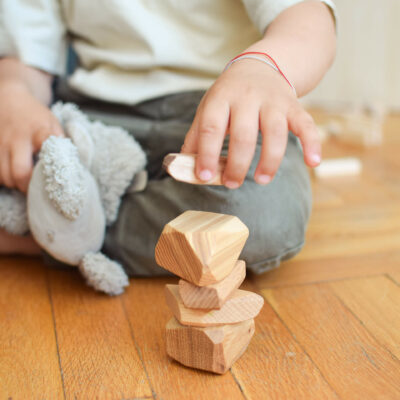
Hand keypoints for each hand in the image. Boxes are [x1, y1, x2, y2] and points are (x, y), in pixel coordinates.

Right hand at [0, 81, 62, 191]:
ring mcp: (1, 144)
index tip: (54, 180)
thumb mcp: (54, 124)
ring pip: (4, 176)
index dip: (49, 168)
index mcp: (39, 132)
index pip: (45, 151)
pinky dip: (4, 179)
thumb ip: (61, 143)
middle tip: (36, 189)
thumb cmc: (37, 117)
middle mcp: (17, 138)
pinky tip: (12, 175)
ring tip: (24, 181)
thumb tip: (71, 166)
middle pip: (20, 172)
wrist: (10, 100)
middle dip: (28, 186)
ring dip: (14, 184)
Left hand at [181, 59, 320, 187]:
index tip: (204, 176)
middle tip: (232, 183)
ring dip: (269, 161)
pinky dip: (312, 143)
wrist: (262, 65)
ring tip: (261, 180)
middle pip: (244, 135)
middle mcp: (248, 97)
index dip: (207, 154)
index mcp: (221, 98)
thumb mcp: (208, 107)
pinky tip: (312, 162)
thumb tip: (183, 166)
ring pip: (275, 133)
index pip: (211, 127)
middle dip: (238, 164)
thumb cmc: (230, 95)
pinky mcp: (293, 106)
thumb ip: (196, 136)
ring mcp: (273, 101)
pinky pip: (306, 124)